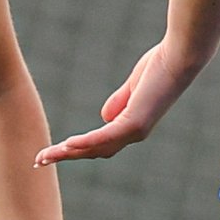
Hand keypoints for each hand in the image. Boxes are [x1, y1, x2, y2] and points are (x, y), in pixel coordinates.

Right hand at [35, 43, 194, 164]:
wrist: (179, 59)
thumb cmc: (161, 67)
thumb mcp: (134, 87)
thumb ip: (120, 101)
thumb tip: (105, 116)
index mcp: (133, 126)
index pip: (101, 143)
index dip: (78, 149)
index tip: (57, 150)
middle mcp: (134, 133)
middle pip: (94, 151)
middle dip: (66, 156)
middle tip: (40, 161)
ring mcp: (135, 130)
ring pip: (95, 148)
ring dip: (68, 153)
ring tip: (45, 156)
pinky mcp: (135, 122)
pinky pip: (104, 136)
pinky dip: (85, 142)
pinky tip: (67, 145)